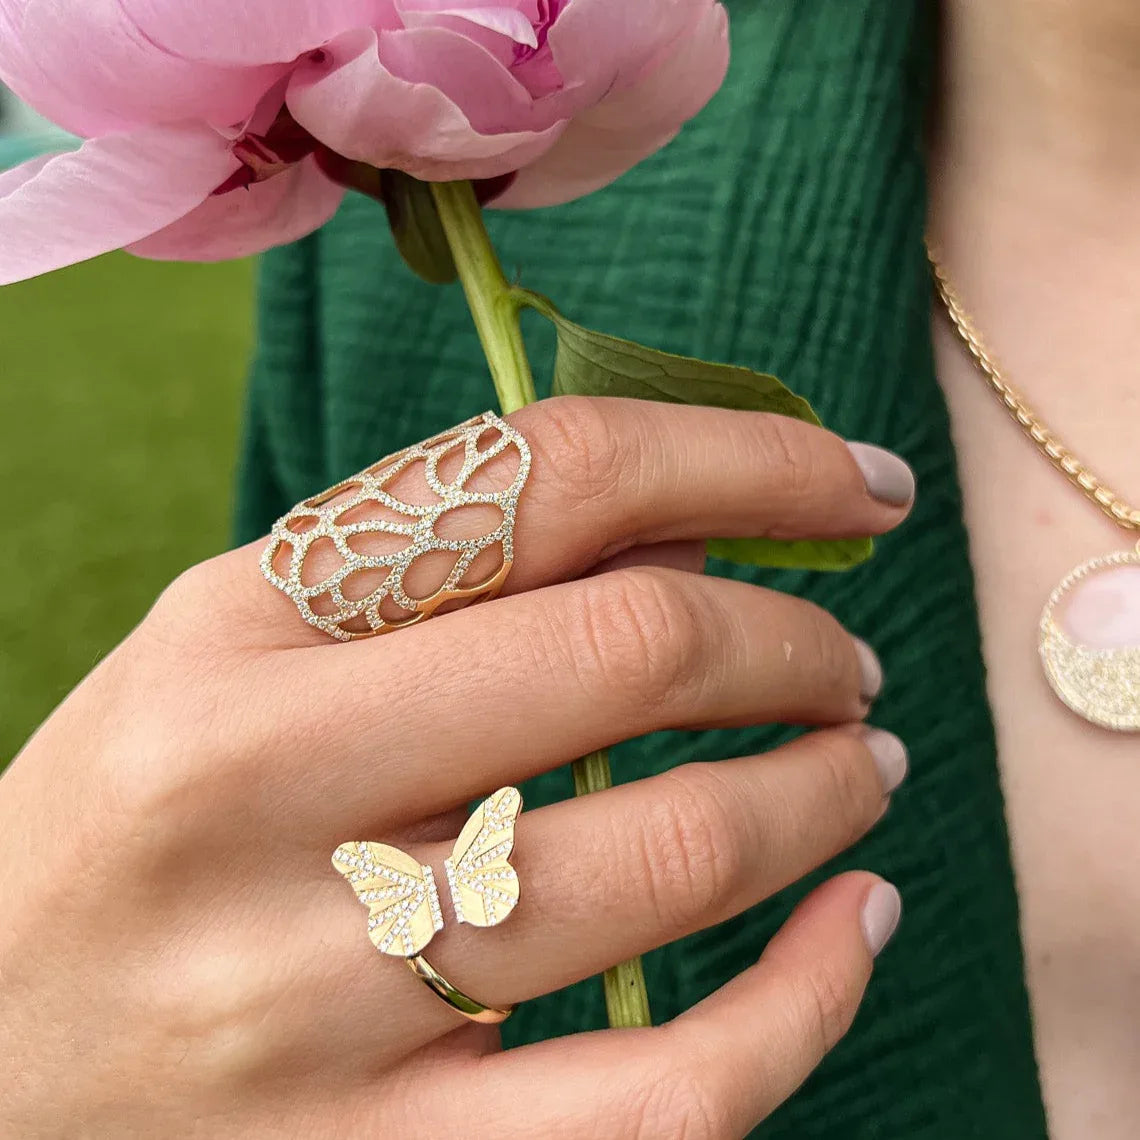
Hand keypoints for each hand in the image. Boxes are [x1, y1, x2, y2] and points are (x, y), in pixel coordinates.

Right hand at [0, 397, 912, 1138]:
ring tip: (859, 767)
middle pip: (626, 652)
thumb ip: (449, 577)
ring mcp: (315, 1004)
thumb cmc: (141, 822)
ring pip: (671, 861)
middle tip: (845, 661)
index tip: (856, 486)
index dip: (747, 456)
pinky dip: (808, 1003)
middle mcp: (263, 800)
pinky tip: (853, 928)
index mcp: (235, 636)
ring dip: (821, 794)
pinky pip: (665, 1100)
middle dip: (798, 642)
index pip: (541, 479)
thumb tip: (697, 533)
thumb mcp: (242, 653)